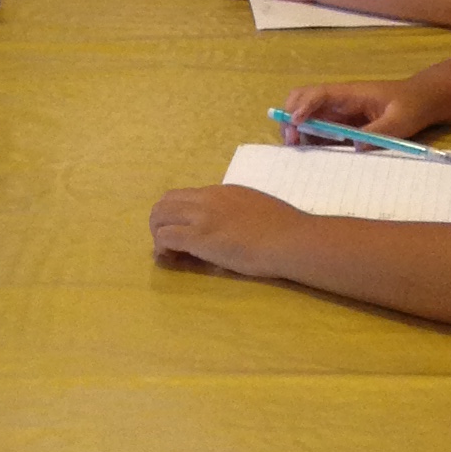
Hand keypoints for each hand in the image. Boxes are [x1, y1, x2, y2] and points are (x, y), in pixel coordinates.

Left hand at [149, 183, 298, 276]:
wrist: (291, 239)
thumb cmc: (285, 229)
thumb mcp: (256, 209)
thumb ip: (237, 213)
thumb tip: (232, 227)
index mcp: (222, 192)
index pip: (186, 196)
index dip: (179, 215)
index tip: (186, 233)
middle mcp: (207, 199)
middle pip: (166, 202)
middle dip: (161, 223)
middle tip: (172, 245)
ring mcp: (202, 217)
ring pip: (159, 216)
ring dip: (159, 234)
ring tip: (171, 253)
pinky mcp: (199, 237)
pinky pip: (165, 237)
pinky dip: (163, 248)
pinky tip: (174, 259)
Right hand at [281, 77, 424, 140]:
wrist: (421, 101)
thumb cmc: (411, 106)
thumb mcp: (399, 121)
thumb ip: (378, 133)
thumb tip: (355, 147)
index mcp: (351, 93)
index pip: (320, 94)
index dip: (304, 106)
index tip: (296, 123)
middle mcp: (339, 100)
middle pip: (303, 98)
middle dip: (291, 115)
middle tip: (292, 139)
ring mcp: (339, 111)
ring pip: (306, 113)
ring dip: (296, 128)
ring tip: (296, 147)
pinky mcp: (342, 122)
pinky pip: (319, 127)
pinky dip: (308, 137)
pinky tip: (309, 149)